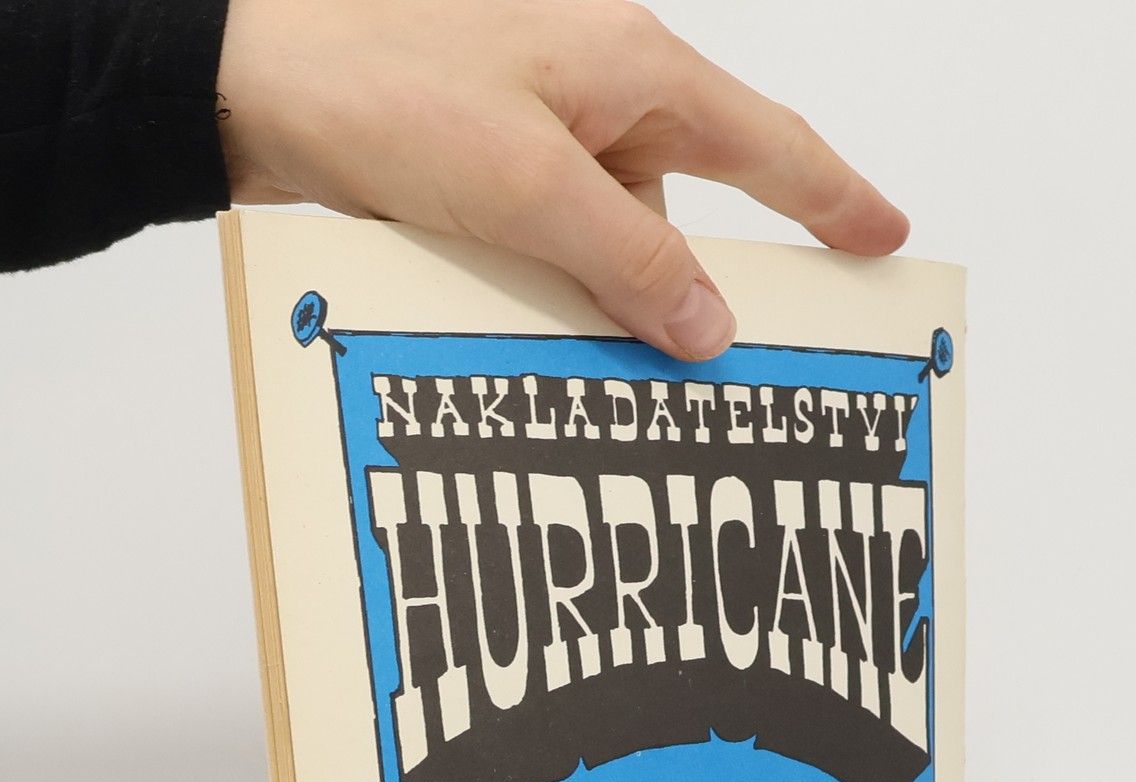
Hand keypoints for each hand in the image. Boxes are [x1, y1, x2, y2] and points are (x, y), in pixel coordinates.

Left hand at [215, 0, 908, 360]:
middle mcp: (595, 85)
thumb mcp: (531, 191)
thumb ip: (631, 258)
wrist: (249, 80)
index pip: (766, 141)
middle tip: (709, 362)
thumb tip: (711, 325)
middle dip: (692, 281)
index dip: (835, 196)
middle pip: (683, 200)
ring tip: (578, 353)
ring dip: (601, 294)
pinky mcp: (483, 158)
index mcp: (631, 65)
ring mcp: (537, 121)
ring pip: (608, 229)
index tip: (886, 237)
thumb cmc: (381, 89)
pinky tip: (519, 319)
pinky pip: (549, 233)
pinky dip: (548, 280)